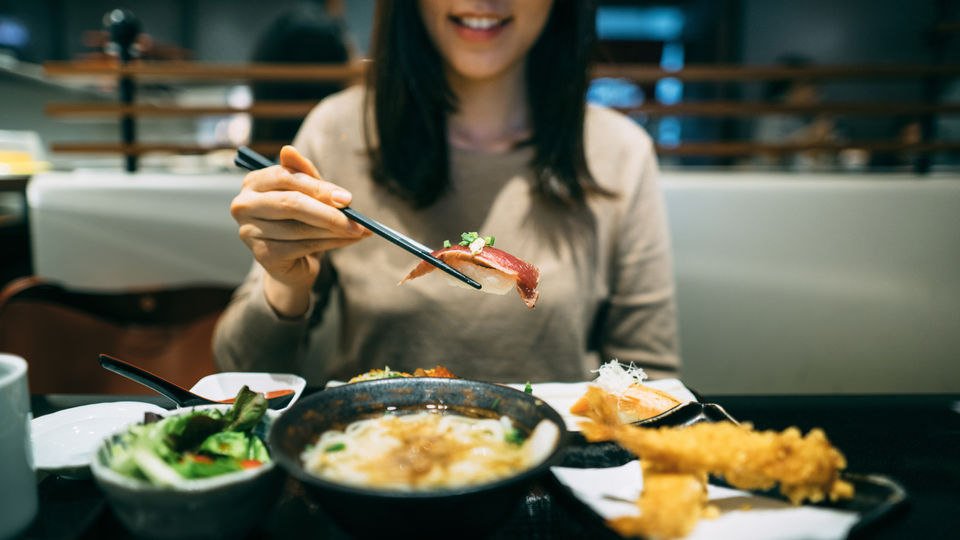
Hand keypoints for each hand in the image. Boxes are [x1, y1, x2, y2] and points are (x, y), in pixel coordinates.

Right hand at [230, 146, 369, 315]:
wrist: (294, 259)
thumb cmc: (300, 218)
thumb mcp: (307, 192)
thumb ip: (303, 173)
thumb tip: (288, 149)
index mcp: (254, 182)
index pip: (284, 177)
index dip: (318, 187)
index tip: (347, 198)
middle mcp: (244, 205)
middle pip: (291, 203)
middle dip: (328, 212)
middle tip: (355, 220)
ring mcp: (250, 232)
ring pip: (300, 228)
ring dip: (335, 230)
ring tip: (358, 231)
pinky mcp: (262, 256)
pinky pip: (302, 247)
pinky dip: (330, 244)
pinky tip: (347, 241)